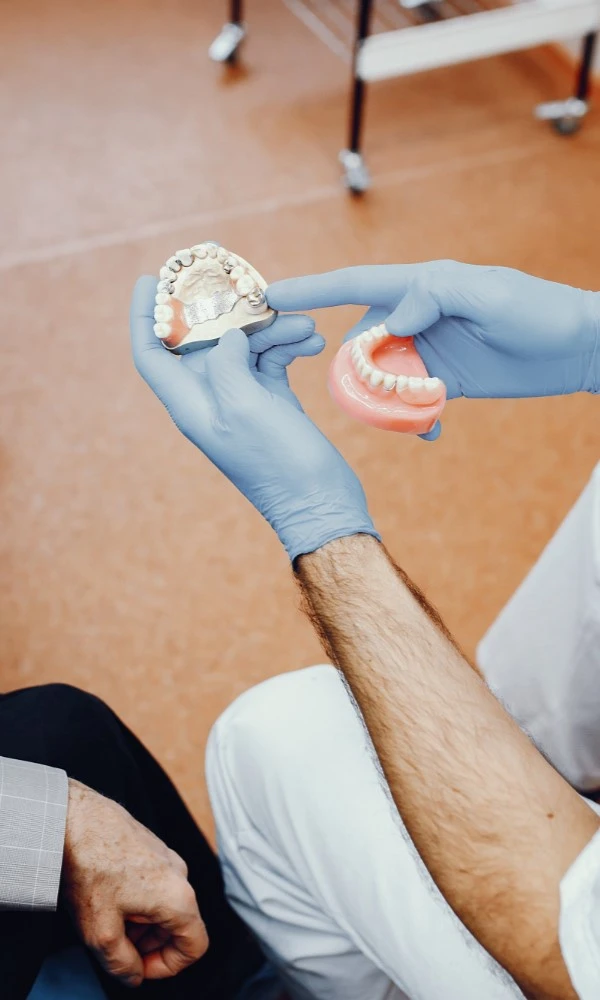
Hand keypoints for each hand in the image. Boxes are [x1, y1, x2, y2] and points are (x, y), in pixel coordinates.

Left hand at [62, 779, 207, 987]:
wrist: (72, 819)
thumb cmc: (89, 867)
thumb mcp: (101, 933)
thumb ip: (122, 965)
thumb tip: (133, 974)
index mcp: (177, 897)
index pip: (195, 946)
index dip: (168, 967)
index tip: (140, 968)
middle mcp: (179, 873)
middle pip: (178, 925)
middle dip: (149, 944)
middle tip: (117, 946)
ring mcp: (166, 856)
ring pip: (164, 904)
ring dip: (141, 922)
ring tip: (106, 919)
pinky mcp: (151, 845)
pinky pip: (153, 883)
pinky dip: (135, 900)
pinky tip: (105, 897)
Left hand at [131, 275, 378, 560]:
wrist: (321, 504)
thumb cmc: (279, 464)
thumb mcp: (245, 407)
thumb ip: (226, 363)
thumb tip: (229, 335)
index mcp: (190, 404)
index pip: (151, 353)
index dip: (145, 316)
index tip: (151, 280)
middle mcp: (210, 399)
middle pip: (202, 339)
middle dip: (222, 307)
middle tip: (241, 276)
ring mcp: (241, 400)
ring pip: (245, 345)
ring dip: (272, 328)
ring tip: (305, 325)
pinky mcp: (271, 401)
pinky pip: (272, 359)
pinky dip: (289, 345)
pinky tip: (313, 342)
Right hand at [268, 261, 599, 439]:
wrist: (578, 348)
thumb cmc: (540, 312)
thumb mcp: (491, 296)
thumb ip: (435, 297)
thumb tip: (389, 320)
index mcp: (422, 286)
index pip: (356, 285)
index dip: (312, 290)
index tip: (271, 296)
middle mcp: (418, 316)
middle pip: (362, 342)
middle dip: (354, 371)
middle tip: (369, 396)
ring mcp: (429, 349)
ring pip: (383, 377)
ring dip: (385, 402)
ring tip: (410, 418)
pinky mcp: (445, 379)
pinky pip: (411, 400)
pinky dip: (412, 418)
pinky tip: (430, 430)